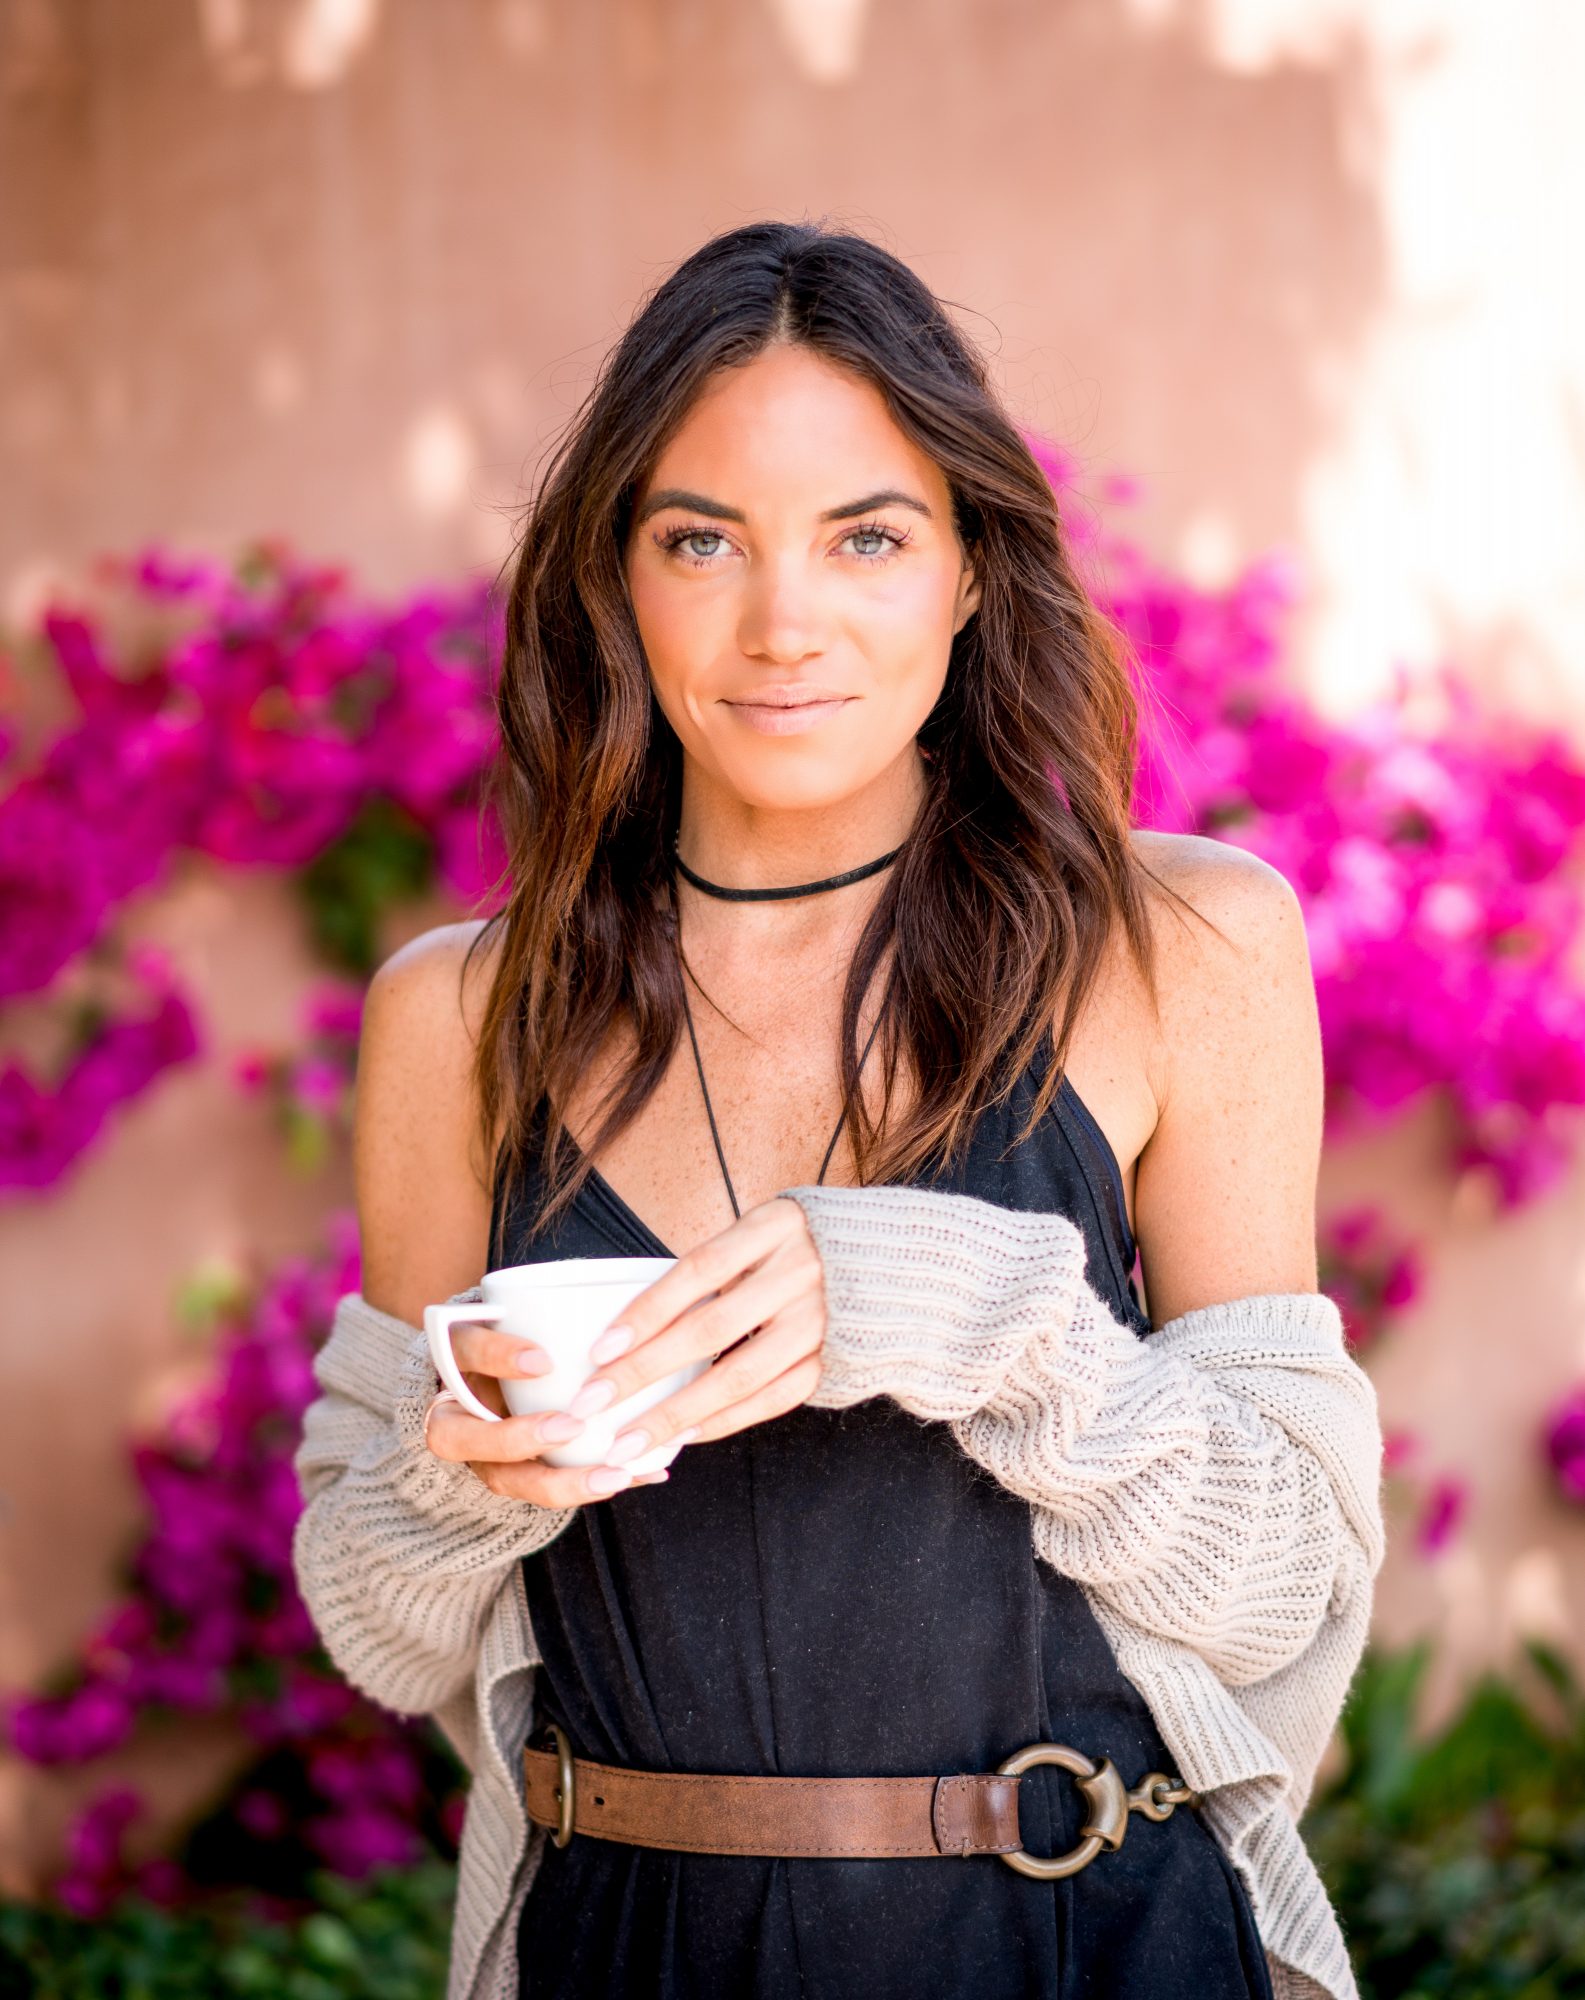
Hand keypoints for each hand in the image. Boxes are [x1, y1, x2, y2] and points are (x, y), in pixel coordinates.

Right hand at [421, 1324, 672, 1505]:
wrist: (482, 1379)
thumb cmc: (513, 1332)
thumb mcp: (514, 1311)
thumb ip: (542, 1306)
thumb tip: (606, 1292)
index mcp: (455, 1358)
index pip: (464, 1353)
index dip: (498, 1357)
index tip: (544, 1360)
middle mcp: (454, 1412)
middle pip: (461, 1437)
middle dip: (517, 1437)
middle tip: (571, 1426)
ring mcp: (477, 1453)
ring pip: (504, 1479)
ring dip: (563, 1483)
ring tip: (617, 1474)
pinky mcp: (508, 1478)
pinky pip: (545, 1492)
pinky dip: (595, 1485)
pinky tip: (647, 1474)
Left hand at [558, 1195, 826, 1467]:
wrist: (894, 1263)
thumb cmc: (801, 1245)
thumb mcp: (763, 1231)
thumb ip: (714, 1267)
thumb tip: (634, 1322)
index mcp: (774, 1227)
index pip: (697, 1271)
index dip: (646, 1311)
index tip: (600, 1350)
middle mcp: (801, 1272)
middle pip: (710, 1329)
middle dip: (644, 1372)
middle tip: (592, 1404)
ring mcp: (821, 1321)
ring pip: (738, 1376)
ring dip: (676, 1414)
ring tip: (628, 1442)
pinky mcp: (833, 1361)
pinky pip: (771, 1399)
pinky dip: (724, 1421)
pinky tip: (685, 1436)